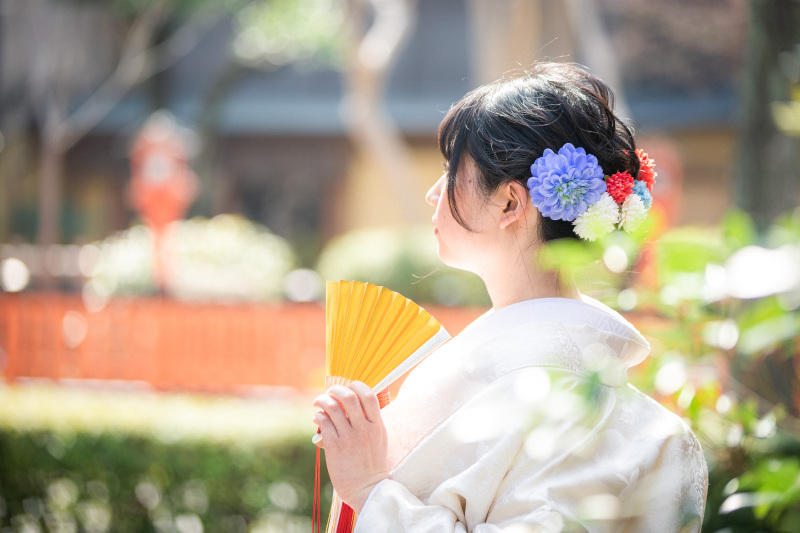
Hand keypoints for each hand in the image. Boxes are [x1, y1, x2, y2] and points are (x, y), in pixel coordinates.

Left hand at [313, 381, 388, 512]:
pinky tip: (317, 419)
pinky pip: (323, 422)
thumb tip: (353, 401)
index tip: (349, 388)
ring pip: (332, 407)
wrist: (367, 489)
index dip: (356, 386)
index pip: (368, 395)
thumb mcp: (379, 438)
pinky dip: (318, 416)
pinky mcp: (334, 447)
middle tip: (330, 393)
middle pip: (348, 397)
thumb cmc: (372, 463)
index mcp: (377, 425)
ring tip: (319, 403)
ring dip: (322, 400)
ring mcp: (349, 438)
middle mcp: (364, 429)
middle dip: (335, 390)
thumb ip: (370, 420)